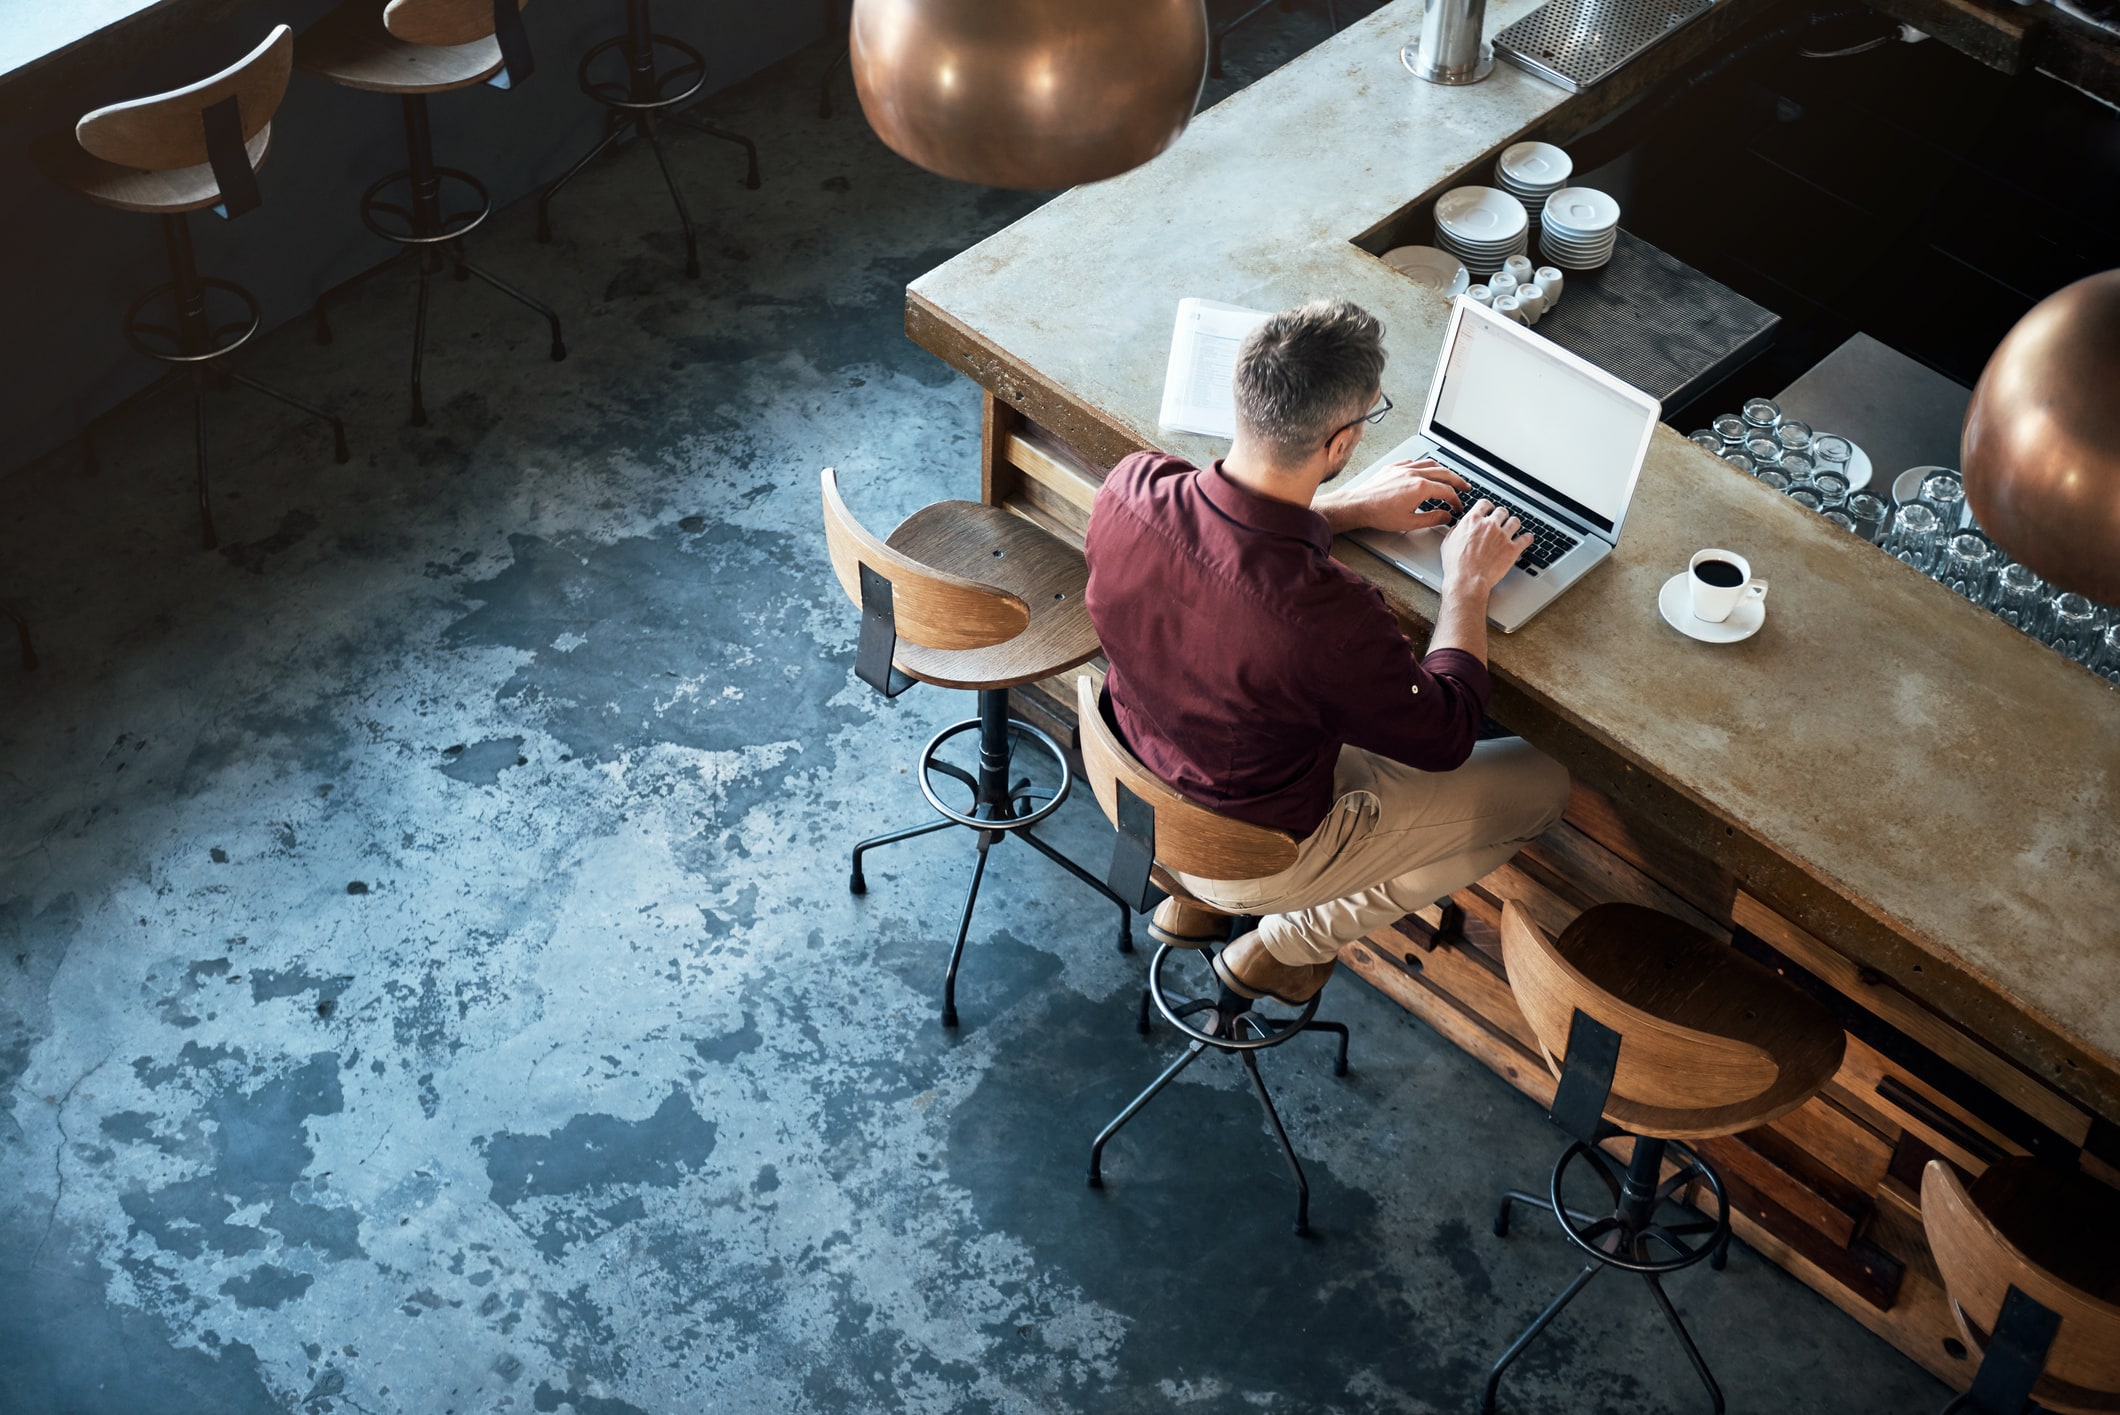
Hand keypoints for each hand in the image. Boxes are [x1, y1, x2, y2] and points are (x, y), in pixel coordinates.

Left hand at [1318, 459, 1468, 534]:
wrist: (1358, 505)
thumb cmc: (1379, 514)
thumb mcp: (1409, 522)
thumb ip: (1432, 519)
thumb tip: (1446, 516)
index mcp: (1420, 487)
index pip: (1447, 491)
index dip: (1456, 500)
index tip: (1457, 507)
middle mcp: (1413, 474)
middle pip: (1444, 473)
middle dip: (1457, 480)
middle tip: (1465, 487)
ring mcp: (1403, 468)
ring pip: (1430, 464)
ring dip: (1443, 471)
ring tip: (1449, 477)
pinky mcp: (1394, 467)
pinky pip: (1414, 462)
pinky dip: (1424, 466)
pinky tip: (1425, 471)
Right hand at [1440, 499, 1531, 593]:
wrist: (1467, 580)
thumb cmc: (1456, 565)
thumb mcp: (1448, 543)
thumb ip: (1456, 530)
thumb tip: (1460, 526)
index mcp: (1473, 521)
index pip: (1484, 504)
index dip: (1488, 506)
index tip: (1489, 510)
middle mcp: (1489, 525)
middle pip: (1502, 511)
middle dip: (1501, 516)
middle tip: (1501, 521)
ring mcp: (1502, 536)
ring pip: (1515, 521)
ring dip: (1514, 524)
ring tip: (1513, 528)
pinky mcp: (1512, 549)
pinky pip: (1526, 538)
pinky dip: (1527, 538)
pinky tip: (1526, 539)